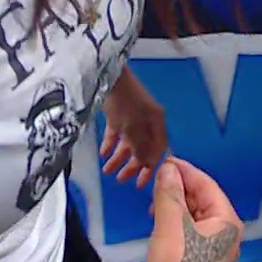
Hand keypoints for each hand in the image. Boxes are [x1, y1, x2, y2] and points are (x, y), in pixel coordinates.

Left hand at [100, 71, 167, 188]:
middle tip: (120, 180)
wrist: (110, 77)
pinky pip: (117, 134)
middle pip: (142, 149)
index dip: (151, 167)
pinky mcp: (118, 114)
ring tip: (107, 171)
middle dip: (132, 165)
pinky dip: (111, 144)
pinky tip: (103, 153)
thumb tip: (146, 163)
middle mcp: (147, 122)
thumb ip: (140, 148)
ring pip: (128, 143)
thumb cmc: (126, 103)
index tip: (141, 184)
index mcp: (157, 124)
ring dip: (118, 158)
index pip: (158, 150)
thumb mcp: (133, 129)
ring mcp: (133, 118)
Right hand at [140, 159, 243, 261]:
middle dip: (181, 190)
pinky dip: (178, 223)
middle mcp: (230, 236)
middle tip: (156, 182)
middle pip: (205, 202)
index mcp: (229, 223)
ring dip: (177, 206)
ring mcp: (219, 253)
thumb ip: (169, 193)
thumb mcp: (169, 224)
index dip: (186, 171)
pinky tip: (161, 223)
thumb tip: (168, 168)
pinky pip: (194, 234)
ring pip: (198, 218)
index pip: (208, 186)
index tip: (165, 161)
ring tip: (154, 203)